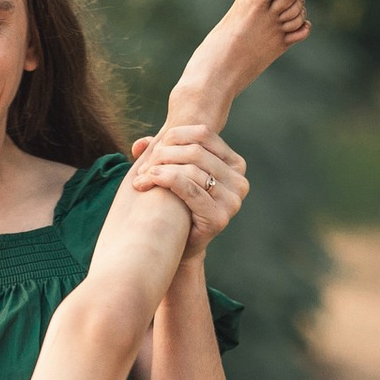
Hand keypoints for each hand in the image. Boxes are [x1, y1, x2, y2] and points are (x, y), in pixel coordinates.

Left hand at [127, 123, 247, 258]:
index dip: (174, 136)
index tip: (153, 148)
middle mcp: (239, 181)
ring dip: (160, 169)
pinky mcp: (220, 218)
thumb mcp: (172, 171)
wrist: (178, 246)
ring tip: (141, 178)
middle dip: (164, 155)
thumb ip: (158, 154)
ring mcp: (232, 201)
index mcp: (234, 164)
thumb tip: (140, 144)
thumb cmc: (175, 204)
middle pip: (195, 151)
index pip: (203, 134)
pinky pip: (189, 189)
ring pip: (192, 169)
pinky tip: (147, 182)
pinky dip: (166, 181)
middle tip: (143, 167)